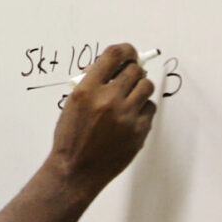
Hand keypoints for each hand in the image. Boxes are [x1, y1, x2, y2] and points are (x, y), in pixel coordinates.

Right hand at [48, 43, 155, 195]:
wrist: (75, 171)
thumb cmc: (71, 139)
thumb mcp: (72, 105)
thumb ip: (91, 84)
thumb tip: (112, 68)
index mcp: (87, 90)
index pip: (114, 55)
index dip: (126, 50)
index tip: (129, 53)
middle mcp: (108, 100)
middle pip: (135, 69)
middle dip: (132, 72)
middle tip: (128, 80)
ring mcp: (126, 115)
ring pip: (146, 86)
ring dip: (139, 89)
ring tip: (129, 99)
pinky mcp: (139, 130)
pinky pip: (149, 108)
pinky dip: (142, 110)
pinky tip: (129, 118)